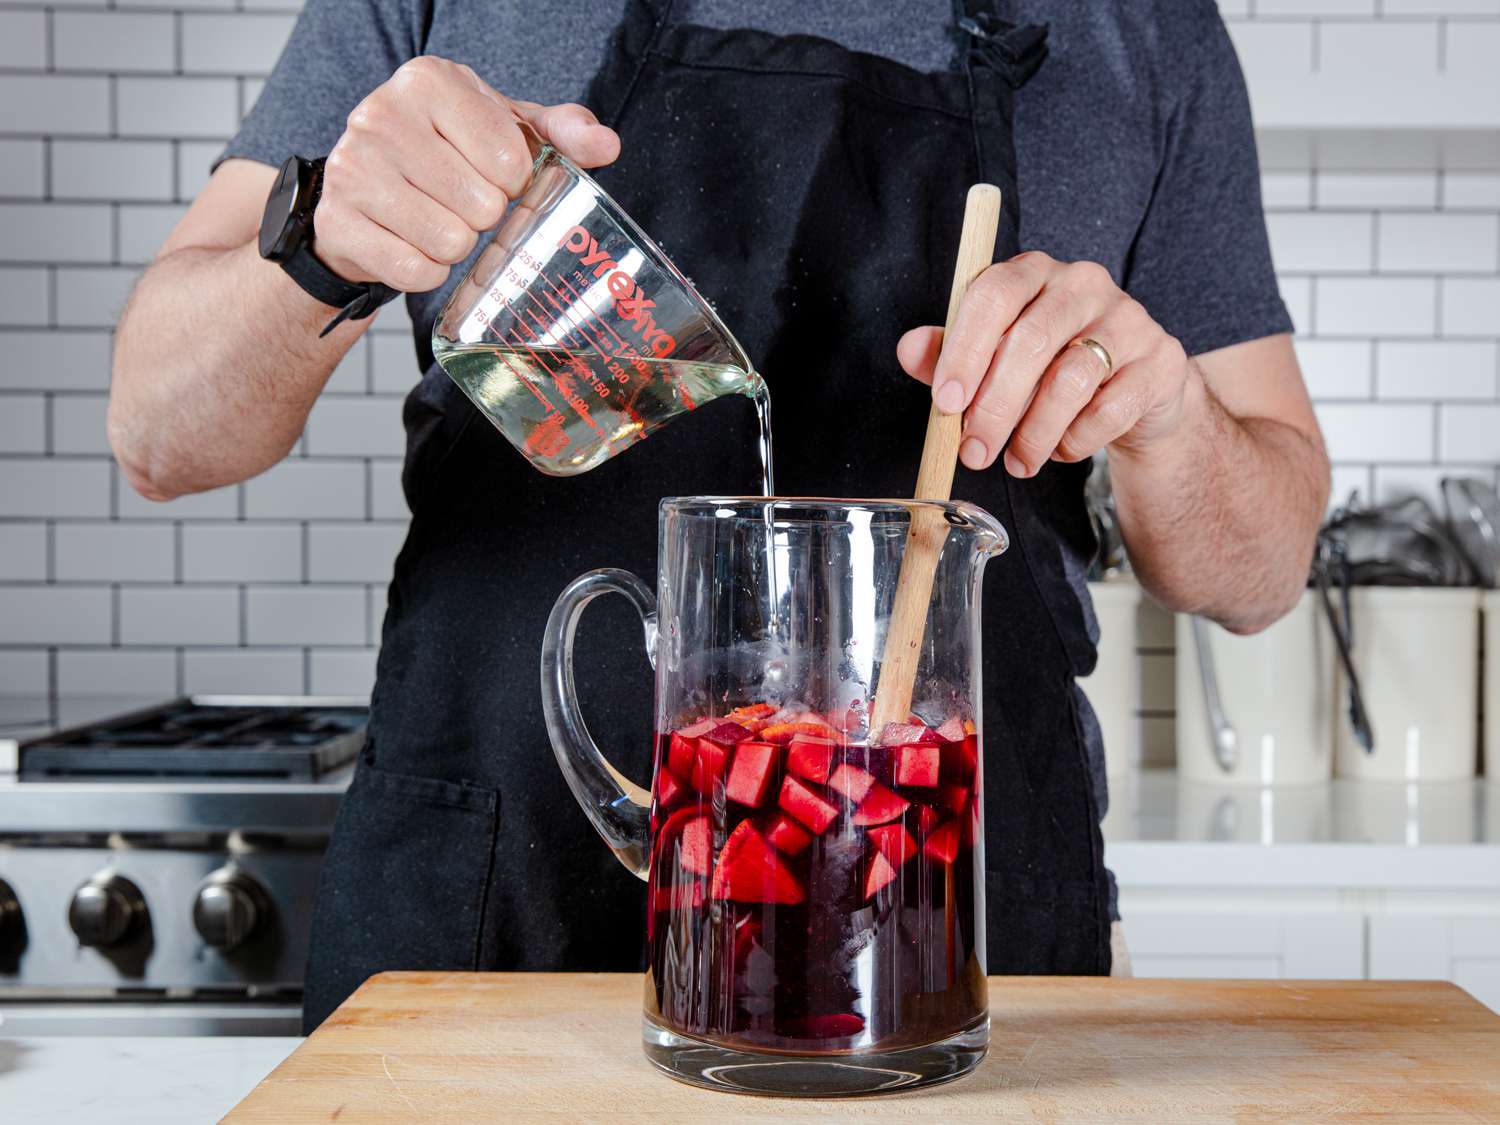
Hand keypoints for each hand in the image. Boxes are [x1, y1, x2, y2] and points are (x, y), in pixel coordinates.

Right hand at [313, 56, 619, 291]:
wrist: (366, 189)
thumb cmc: (450, 153)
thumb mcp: (507, 130)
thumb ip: (562, 132)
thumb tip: (607, 144)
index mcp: (429, 81)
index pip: (509, 158)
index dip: (514, 181)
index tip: (494, 175)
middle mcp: (381, 115)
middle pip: (482, 206)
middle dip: (484, 217)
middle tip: (462, 203)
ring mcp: (352, 170)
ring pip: (449, 242)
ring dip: (456, 247)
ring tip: (438, 221)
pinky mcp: (337, 224)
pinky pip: (415, 272)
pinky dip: (426, 272)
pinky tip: (413, 244)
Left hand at [897, 252, 1191, 475]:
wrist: (1132, 394)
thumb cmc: (1049, 370)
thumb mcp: (992, 359)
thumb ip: (949, 354)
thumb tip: (909, 349)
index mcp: (1033, 274)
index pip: (993, 294)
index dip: (964, 350)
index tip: (945, 403)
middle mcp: (1083, 284)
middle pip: (1031, 341)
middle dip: (994, 408)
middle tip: (974, 452)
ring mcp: (1128, 320)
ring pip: (1071, 380)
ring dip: (1033, 434)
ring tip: (1017, 462)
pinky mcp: (1158, 362)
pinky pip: (1109, 410)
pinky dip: (1076, 441)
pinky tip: (1061, 450)